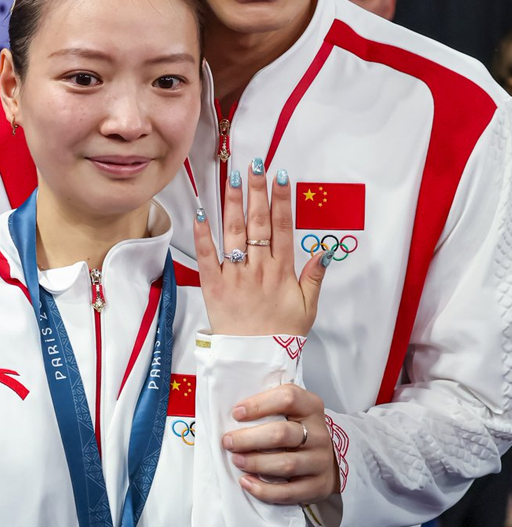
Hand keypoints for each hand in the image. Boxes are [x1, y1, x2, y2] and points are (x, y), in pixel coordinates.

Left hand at [194, 162, 326, 335]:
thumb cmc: (282, 333)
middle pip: (258, 223)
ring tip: (234, 177)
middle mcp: (258, 269)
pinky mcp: (213, 285)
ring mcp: (235, 276)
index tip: (281, 176)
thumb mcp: (308, 307)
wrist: (254, 361)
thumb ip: (315, 275)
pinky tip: (201, 211)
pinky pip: (206, 256)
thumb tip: (324, 249)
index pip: (283, 228)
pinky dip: (203, 234)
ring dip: (233, 203)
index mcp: (282, 271)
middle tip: (256, 165)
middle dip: (257, 192)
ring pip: (234, 233)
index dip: (282, 201)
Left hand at [223, 384, 339, 504]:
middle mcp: (319, 433)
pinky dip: (264, 490)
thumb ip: (270, 407)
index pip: (288, 398)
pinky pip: (289, 492)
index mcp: (311, 407)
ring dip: (255, 463)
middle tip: (228, 441)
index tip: (236, 413)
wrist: (327, 460)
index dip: (259, 404)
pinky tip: (246, 482)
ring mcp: (320, 461)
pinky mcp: (317, 486)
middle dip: (250, 438)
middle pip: (282, 433)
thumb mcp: (293, 411)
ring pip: (286, 463)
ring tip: (236, 460)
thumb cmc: (300, 431)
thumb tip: (235, 414)